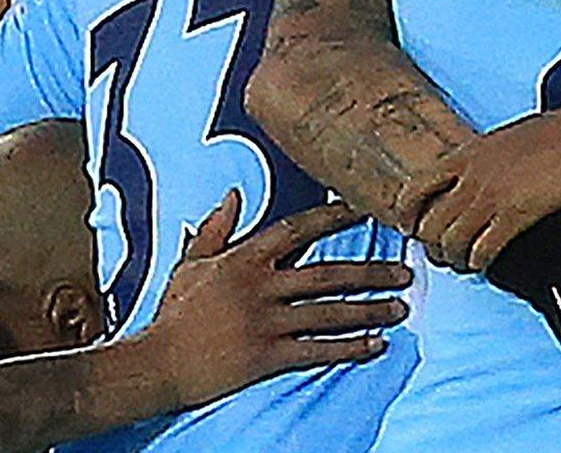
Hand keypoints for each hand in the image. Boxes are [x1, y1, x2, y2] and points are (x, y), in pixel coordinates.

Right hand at [131, 194, 411, 410]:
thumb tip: (232, 194)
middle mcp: (260, 288)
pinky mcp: (266, 356)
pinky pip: (317, 349)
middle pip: (328, 274)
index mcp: (244, 260)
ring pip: (330, 312)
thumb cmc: (174, 314)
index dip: (335, 215)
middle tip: (406, 272)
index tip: (368, 207)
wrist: (154, 365)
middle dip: (371, 273)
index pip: (299, 229)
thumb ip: (215, 230)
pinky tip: (376, 345)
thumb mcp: (191, 265)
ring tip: (401, 308)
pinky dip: (349, 347)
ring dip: (370, 310)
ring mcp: (264, 323)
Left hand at [394, 106, 560, 270]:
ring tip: (463, 264)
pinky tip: (485, 265)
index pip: (417, 186)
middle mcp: (473, 174)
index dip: (407, 213)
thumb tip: (482, 175)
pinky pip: (482, 250)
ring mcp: (492, 195)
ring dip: (454, 259)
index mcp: (470, 152)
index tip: (410, 227)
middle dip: (431, 245)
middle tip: (440, 255)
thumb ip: (489, 158)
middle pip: (430, 221)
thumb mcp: (513, 137)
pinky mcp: (516, 214)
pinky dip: (479, 262)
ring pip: (451, 241)